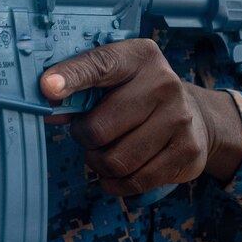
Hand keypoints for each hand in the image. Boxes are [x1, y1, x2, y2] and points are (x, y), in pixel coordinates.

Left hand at [41, 40, 241, 195]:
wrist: (195, 115)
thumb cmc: (138, 96)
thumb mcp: (113, 81)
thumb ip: (81, 91)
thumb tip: (50, 110)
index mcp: (139, 57)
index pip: (99, 65)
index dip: (71, 76)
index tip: (47, 87)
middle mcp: (164, 83)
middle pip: (99, 129)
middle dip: (84, 138)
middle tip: (89, 135)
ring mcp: (179, 118)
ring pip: (115, 161)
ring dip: (98, 164)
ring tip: (104, 152)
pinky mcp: (187, 151)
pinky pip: (135, 182)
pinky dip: (116, 183)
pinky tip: (117, 172)